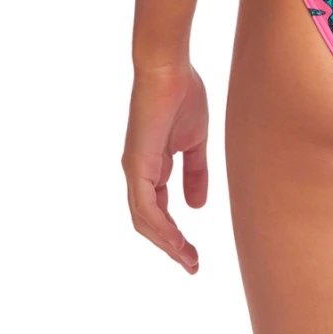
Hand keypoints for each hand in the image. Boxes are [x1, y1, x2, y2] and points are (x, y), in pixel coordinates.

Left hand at [122, 63, 208, 273]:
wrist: (168, 68)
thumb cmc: (181, 95)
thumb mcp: (195, 141)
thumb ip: (195, 172)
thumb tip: (197, 206)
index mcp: (151, 167)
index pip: (159, 210)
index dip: (175, 234)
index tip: (194, 254)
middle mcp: (138, 173)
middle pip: (149, 222)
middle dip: (170, 246)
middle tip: (192, 264)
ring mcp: (135, 170)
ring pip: (145, 220)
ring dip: (166, 243)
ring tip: (187, 258)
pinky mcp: (137, 164)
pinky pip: (145, 205)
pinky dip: (160, 225)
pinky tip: (176, 238)